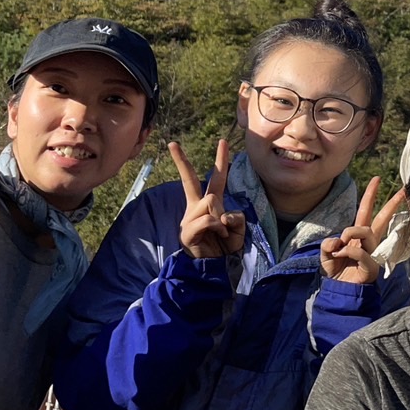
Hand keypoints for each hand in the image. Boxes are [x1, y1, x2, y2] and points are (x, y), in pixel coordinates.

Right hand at [173, 139, 242, 257]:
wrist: (213, 269)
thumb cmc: (225, 248)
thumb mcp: (237, 230)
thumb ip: (235, 218)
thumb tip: (221, 215)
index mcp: (210, 205)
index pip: (216, 179)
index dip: (221, 160)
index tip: (223, 140)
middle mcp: (196, 208)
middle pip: (190, 181)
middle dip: (181, 162)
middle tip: (172, 144)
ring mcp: (189, 218)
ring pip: (211, 201)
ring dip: (222, 218)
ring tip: (222, 234)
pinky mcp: (187, 230)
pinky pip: (208, 219)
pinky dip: (218, 228)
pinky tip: (218, 238)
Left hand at [321, 177, 403, 283]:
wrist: (338, 293)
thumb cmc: (335, 273)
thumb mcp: (326, 254)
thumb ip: (328, 244)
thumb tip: (338, 241)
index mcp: (357, 237)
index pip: (365, 212)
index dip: (370, 196)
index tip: (377, 179)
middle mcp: (367, 243)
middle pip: (381, 219)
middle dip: (391, 204)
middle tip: (402, 191)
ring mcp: (371, 254)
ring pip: (367, 231)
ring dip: (351, 232)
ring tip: (341, 242)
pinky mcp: (371, 268)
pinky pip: (362, 252)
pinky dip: (349, 251)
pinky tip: (340, 255)